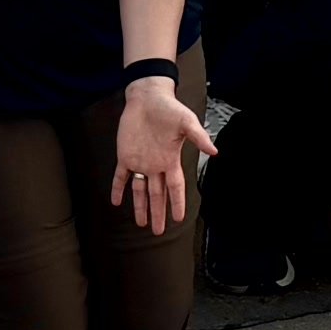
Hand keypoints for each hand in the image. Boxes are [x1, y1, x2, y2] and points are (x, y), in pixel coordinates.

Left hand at [109, 79, 211, 238]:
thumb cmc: (170, 109)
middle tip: (157, 232)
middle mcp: (156, 165)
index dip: (177, 203)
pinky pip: (120, 176)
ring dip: (140, 206)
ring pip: (140, 190)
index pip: (175, 187)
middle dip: (158, 213)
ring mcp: (140, 161)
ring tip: (141, 223)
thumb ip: (199, 137)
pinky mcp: (125, 155)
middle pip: (157, 195)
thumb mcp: (187, 122)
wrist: (147, 97)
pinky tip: (116, 202)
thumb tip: (214, 152)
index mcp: (170, 160)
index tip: (179, 219)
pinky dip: (118, 189)